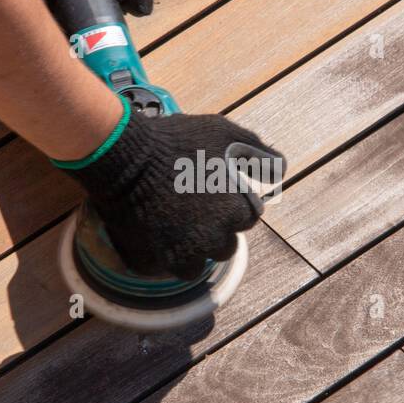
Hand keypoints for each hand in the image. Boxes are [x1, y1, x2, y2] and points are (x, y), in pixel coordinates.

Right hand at [61, 110, 285, 279]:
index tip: (215, 191)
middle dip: (215, 229)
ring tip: (177, 224)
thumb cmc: (176, 141)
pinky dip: (169, 256)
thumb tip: (280, 168)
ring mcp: (184, 253)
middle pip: (226, 244)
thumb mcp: (224, 134)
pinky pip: (171, 268)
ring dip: (194, 248)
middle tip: (194, 207)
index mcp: (236, 212)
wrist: (123, 156)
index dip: (233, 204)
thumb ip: (257, 153)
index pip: (248, 218)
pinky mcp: (157, 261)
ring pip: (200, 262)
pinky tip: (161, 235)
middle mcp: (214, 239)